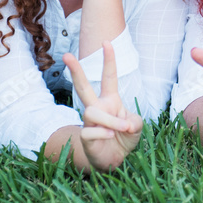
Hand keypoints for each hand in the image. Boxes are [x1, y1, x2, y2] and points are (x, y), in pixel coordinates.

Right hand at [66, 41, 142, 170]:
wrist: (114, 160)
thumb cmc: (124, 138)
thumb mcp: (136, 126)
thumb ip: (133, 121)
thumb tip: (123, 124)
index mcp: (110, 100)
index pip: (109, 76)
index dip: (109, 60)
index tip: (107, 42)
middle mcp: (98, 107)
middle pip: (82, 86)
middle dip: (75, 70)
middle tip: (66, 55)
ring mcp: (90, 122)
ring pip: (91, 111)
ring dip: (111, 121)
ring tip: (123, 129)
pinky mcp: (85, 136)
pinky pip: (90, 130)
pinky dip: (103, 133)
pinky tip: (110, 137)